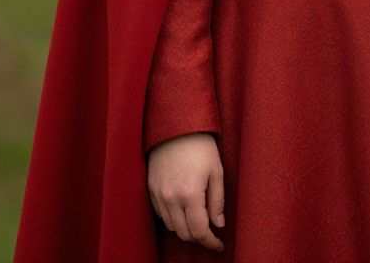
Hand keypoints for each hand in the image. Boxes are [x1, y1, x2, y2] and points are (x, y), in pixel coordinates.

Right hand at [147, 132, 225, 250]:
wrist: (176, 125)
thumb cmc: (201, 146)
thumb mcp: (217, 171)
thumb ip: (218, 201)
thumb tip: (219, 224)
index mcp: (190, 194)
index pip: (199, 231)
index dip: (210, 242)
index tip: (219, 244)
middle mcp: (171, 198)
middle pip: (184, 233)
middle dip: (199, 236)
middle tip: (211, 232)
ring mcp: (158, 194)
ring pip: (171, 226)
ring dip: (185, 228)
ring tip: (198, 218)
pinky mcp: (150, 188)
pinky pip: (161, 214)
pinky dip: (172, 217)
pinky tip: (183, 209)